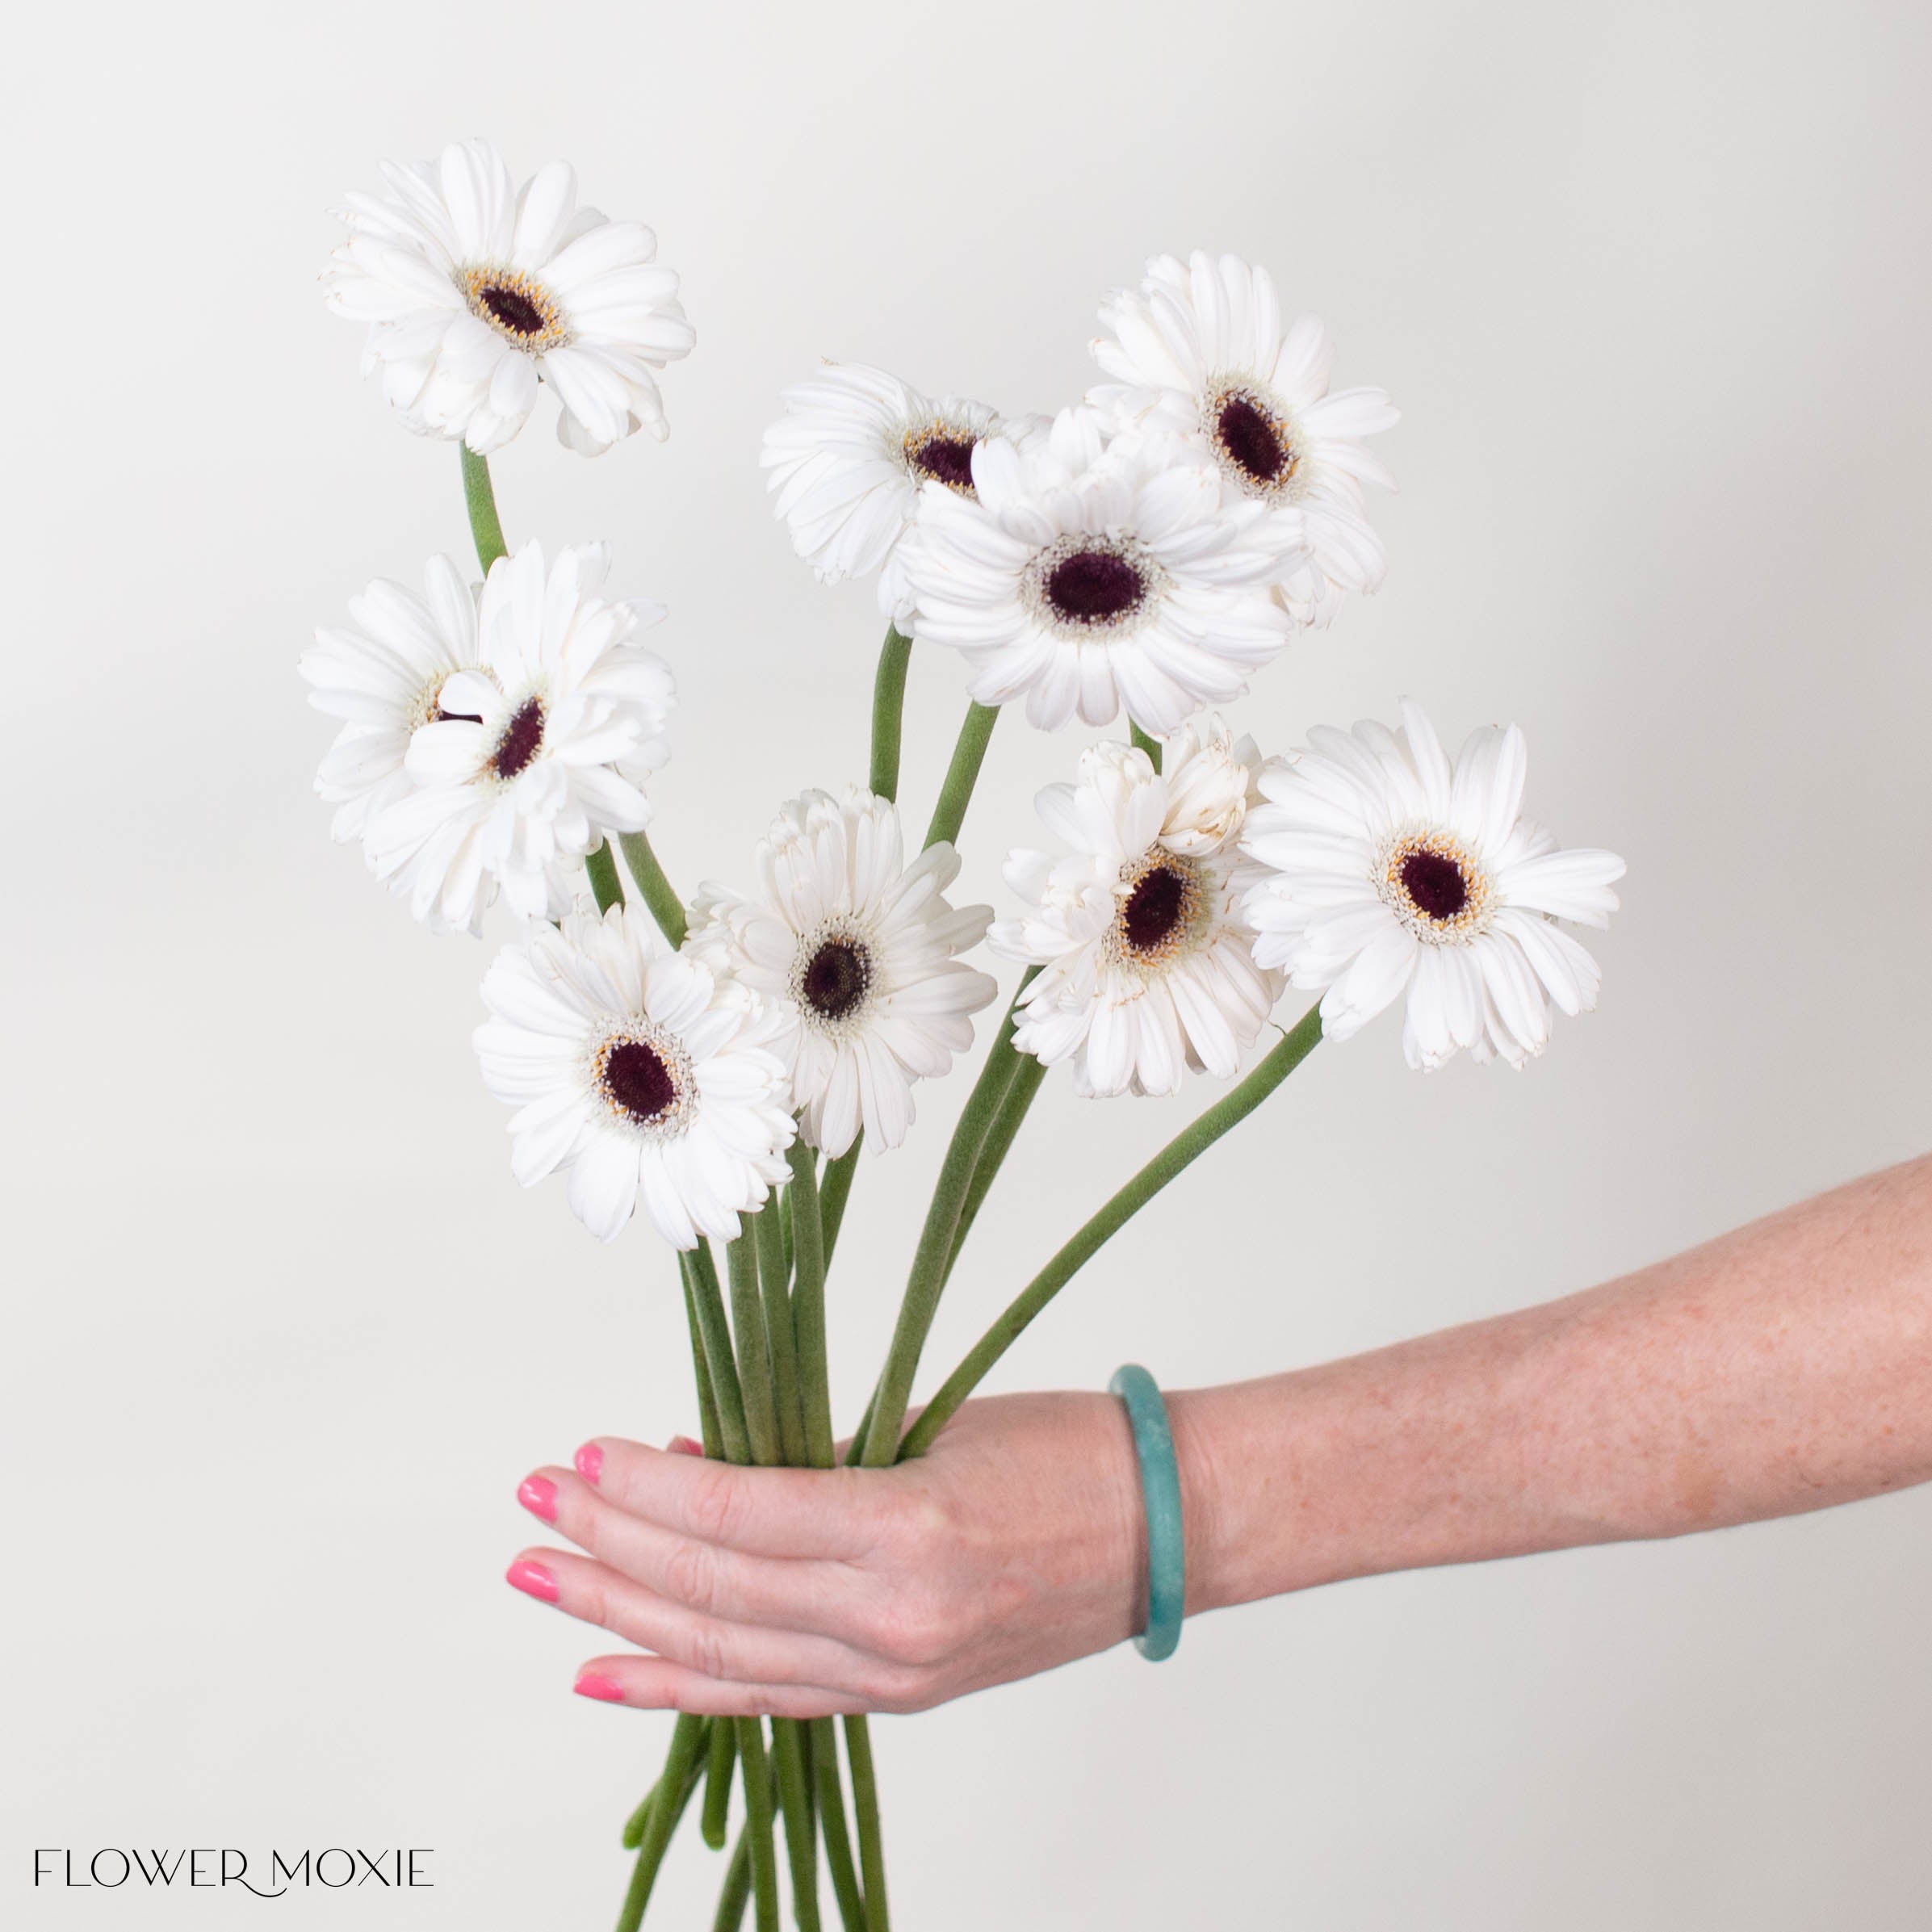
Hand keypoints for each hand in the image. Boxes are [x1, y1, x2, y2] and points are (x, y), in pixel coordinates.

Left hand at [506, 1392, 1156, 1716]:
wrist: (1164, 1531)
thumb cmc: (1065, 1451)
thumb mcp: (931, 1427)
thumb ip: (811, 1456)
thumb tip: (692, 1463)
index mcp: (907, 1531)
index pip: (736, 1516)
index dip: (644, 1490)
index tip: (581, 1455)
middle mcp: (891, 1620)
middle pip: (710, 1589)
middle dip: (605, 1545)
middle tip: (532, 1503)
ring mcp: (893, 1674)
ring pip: (721, 1651)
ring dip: (616, 1612)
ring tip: (536, 1577)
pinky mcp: (898, 1698)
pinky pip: (766, 1699)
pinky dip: (677, 1686)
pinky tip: (603, 1671)